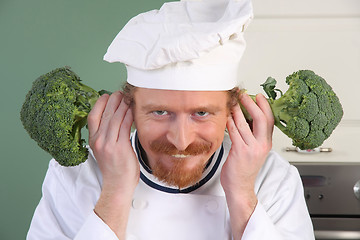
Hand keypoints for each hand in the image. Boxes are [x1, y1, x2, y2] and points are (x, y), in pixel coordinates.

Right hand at [87, 91, 138, 237]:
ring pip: (115, 118)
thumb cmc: (114, 168)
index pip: (92, 117)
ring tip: (127, 98)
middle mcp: (99, 141)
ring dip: (122, 106)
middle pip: (104, 115)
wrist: (118, 185)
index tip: (106, 96)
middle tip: (119, 93)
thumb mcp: (105, 149)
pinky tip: (132, 110)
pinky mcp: (120, 147)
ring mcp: (108, 144)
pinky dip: (128, 116)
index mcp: (93, 141)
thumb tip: (115, 118)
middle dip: (112, 101)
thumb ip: (107, 135)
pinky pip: (125, 126)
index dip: (99, 104)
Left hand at [221, 93, 273, 237]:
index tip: (258, 96)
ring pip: (245, 124)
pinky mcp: (240, 152)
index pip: (270, 121)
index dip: (265, 106)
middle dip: (252, 104)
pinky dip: (229, 122)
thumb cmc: (244, 169)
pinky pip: (234, 132)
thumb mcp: (254, 151)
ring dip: (237, 111)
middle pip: (261, 119)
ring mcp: (252, 149)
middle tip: (244, 95)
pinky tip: (226, 116)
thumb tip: (247, 117)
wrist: (240, 187)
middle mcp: (262, 145)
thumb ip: (253, 135)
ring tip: (232, 102)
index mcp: (267, 144)